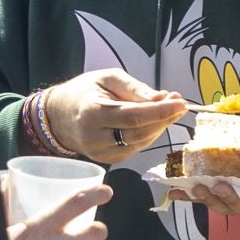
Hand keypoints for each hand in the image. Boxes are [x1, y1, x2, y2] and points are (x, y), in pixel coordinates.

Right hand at [42, 69, 187, 163]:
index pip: (134, 116)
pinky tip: (153, 121)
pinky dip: (148, 135)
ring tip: (169, 108)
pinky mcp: (108, 161)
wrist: (58, 116)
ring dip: (160, 127)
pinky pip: (135, 148)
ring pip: (141, 143)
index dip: (160, 111)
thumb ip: (135, 89)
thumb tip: (162, 98)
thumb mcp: (108, 78)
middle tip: (179, 104)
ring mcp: (101, 153)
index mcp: (93, 113)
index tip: (181, 102)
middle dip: (164, 119)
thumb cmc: (85, 91)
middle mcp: (96, 138)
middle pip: (140, 133)